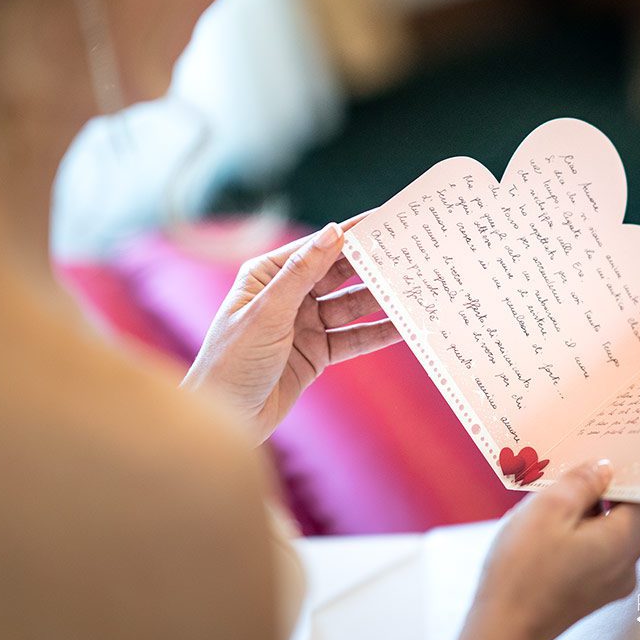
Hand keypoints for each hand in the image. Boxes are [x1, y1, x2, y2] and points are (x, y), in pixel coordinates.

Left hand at [182, 213, 401, 442]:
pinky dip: (377, 333)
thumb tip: (333, 231)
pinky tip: (403, 326)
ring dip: (380, 300)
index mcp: (267, 275)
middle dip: (372, 266)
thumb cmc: (231, 361)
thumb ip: (302, 272)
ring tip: (414, 290)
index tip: (386, 220)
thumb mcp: (267, 312)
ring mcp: (303, 325)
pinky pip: (353, 338)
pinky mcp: (316, 353)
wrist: (225, 420)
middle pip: (338, 274)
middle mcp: (287, 296)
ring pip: (350, 306)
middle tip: (411, 254)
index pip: (318, 247)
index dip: (352, 233)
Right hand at [452, 461, 639, 639]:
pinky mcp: (590, 590)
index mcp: (624, 541)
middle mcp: (626, 564)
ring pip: (611, 530)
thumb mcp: (549, 509)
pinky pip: (597, 549)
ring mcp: (609, 581)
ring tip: (559, 490)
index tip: (636, 448)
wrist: (503, 624)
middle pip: (632, 513)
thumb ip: (582, 483)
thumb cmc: (523, 571)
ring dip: (592, 507)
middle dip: (611, 485)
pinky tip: (553, 522)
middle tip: (585, 461)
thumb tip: (602, 468)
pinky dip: (583, 530)